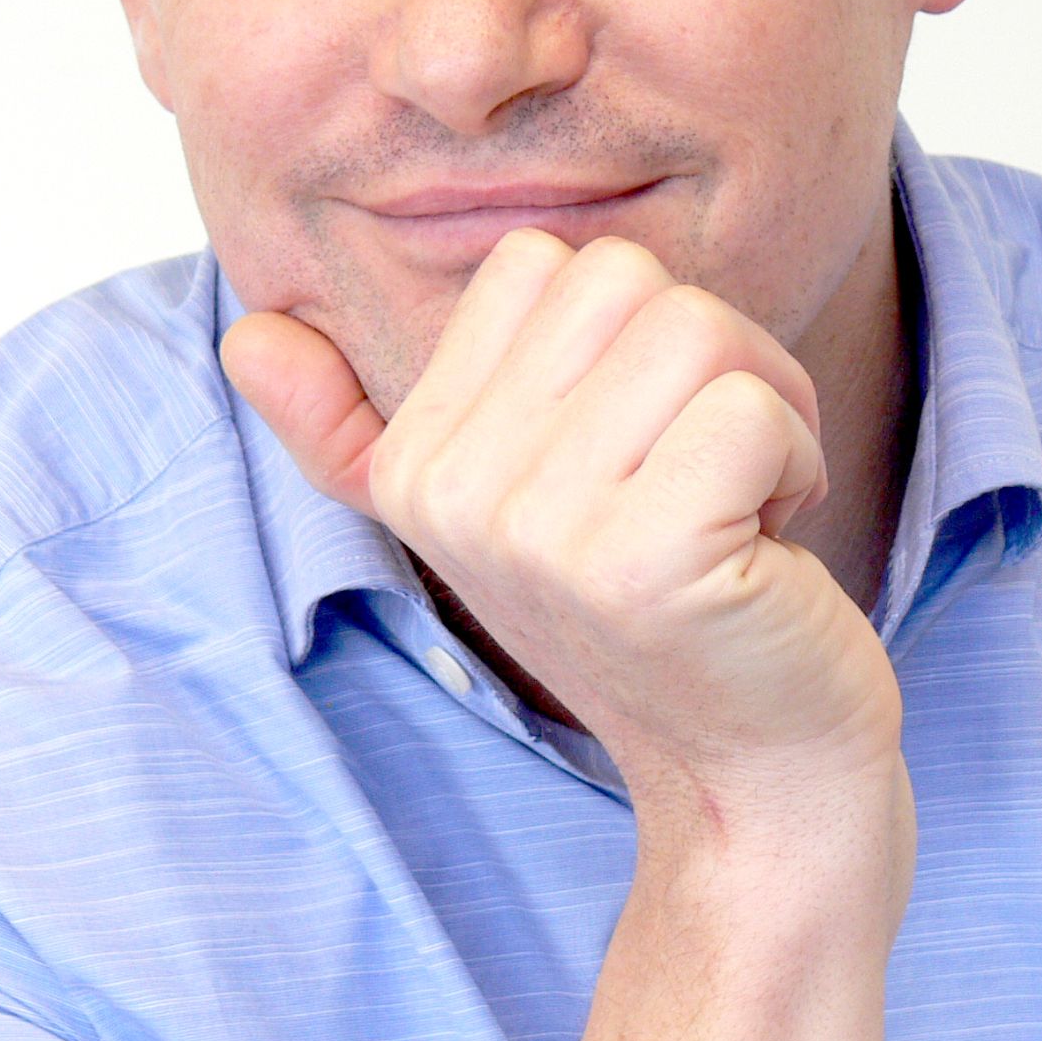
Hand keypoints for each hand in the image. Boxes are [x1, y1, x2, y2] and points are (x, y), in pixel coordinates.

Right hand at [221, 229, 906, 838]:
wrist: (749, 775)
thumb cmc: (647, 617)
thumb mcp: (490, 516)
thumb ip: (356, 430)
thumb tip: (245, 335)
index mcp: (416, 463)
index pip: (539, 265)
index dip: (625, 340)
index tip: (637, 455)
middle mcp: (455, 492)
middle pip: (622, 279)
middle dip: (711, 361)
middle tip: (710, 478)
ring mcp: (541, 530)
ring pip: (696, 326)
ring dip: (764, 407)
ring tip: (740, 506)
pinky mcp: (647, 560)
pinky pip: (752, 406)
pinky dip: (796, 458)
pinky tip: (768, 546)